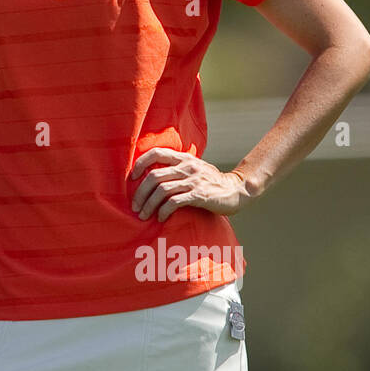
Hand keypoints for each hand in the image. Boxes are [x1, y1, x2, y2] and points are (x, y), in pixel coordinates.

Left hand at [128, 147, 252, 222]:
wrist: (237, 190)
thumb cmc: (211, 182)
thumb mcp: (194, 169)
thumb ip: (177, 169)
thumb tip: (152, 176)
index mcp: (184, 158)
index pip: (156, 153)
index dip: (140, 163)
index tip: (132, 178)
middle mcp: (187, 167)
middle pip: (154, 176)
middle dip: (140, 193)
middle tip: (135, 206)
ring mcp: (193, 180)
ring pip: (161, 190)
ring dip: (148, 205)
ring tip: (143, 215)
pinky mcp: (199, 195)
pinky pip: (174, 202)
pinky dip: (163, 211)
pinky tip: (161, 218)